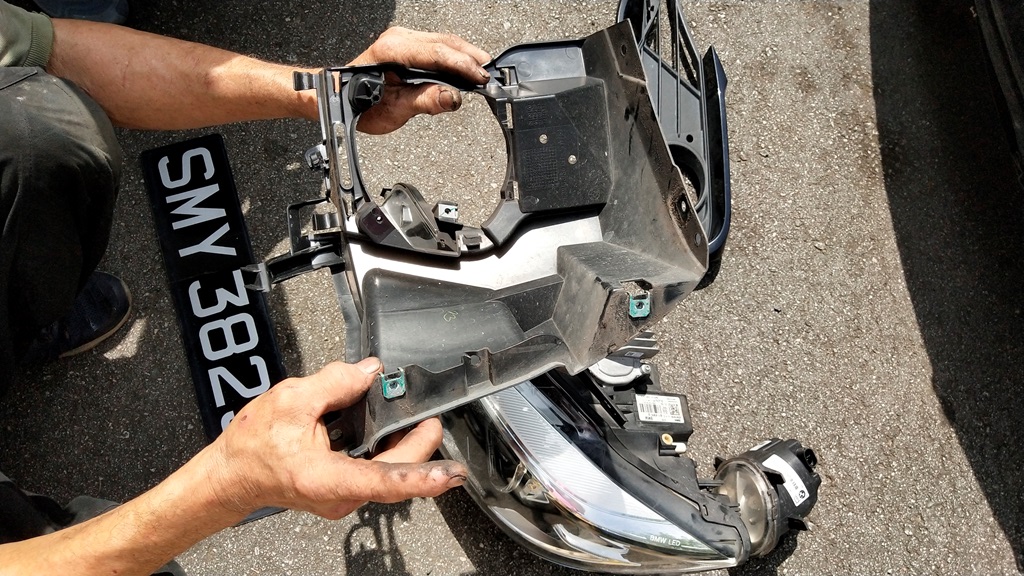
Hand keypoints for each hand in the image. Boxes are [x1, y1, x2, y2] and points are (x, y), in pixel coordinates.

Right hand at [205, 358, 465, 519]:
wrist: (230, 475)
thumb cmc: (251, 447)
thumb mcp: (291, 399)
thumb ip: (335, 383)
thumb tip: (368, 373)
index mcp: (327, 478)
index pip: (384, 479)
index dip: (421, 475)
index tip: (449, 474)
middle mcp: (340, 495)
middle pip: (395, 470)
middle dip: (417, 443)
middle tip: (431, 417)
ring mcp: (342, 495)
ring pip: (387, 470)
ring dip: (401, 444)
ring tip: (410, 417)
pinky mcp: (342, 488)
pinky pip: (374, 469)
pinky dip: (383, 447)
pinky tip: (383, 427)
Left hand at [347, 27, 491, 133]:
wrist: (342, 99)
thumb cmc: (361, 104)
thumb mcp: (395, 110)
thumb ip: (425, 102)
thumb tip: (452, 97)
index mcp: (392, 50)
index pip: (438, 53)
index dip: (463, 65)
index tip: (481, 78)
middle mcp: (398, 39)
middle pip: (445, 42)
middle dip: (470, 58)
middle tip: (490, 75)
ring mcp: (403, 40)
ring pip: (444, 41)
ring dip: (465, 56)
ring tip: (483, 72)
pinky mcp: (408, 46)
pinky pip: (438, 46)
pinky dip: (455, 56)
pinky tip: (466, 68)